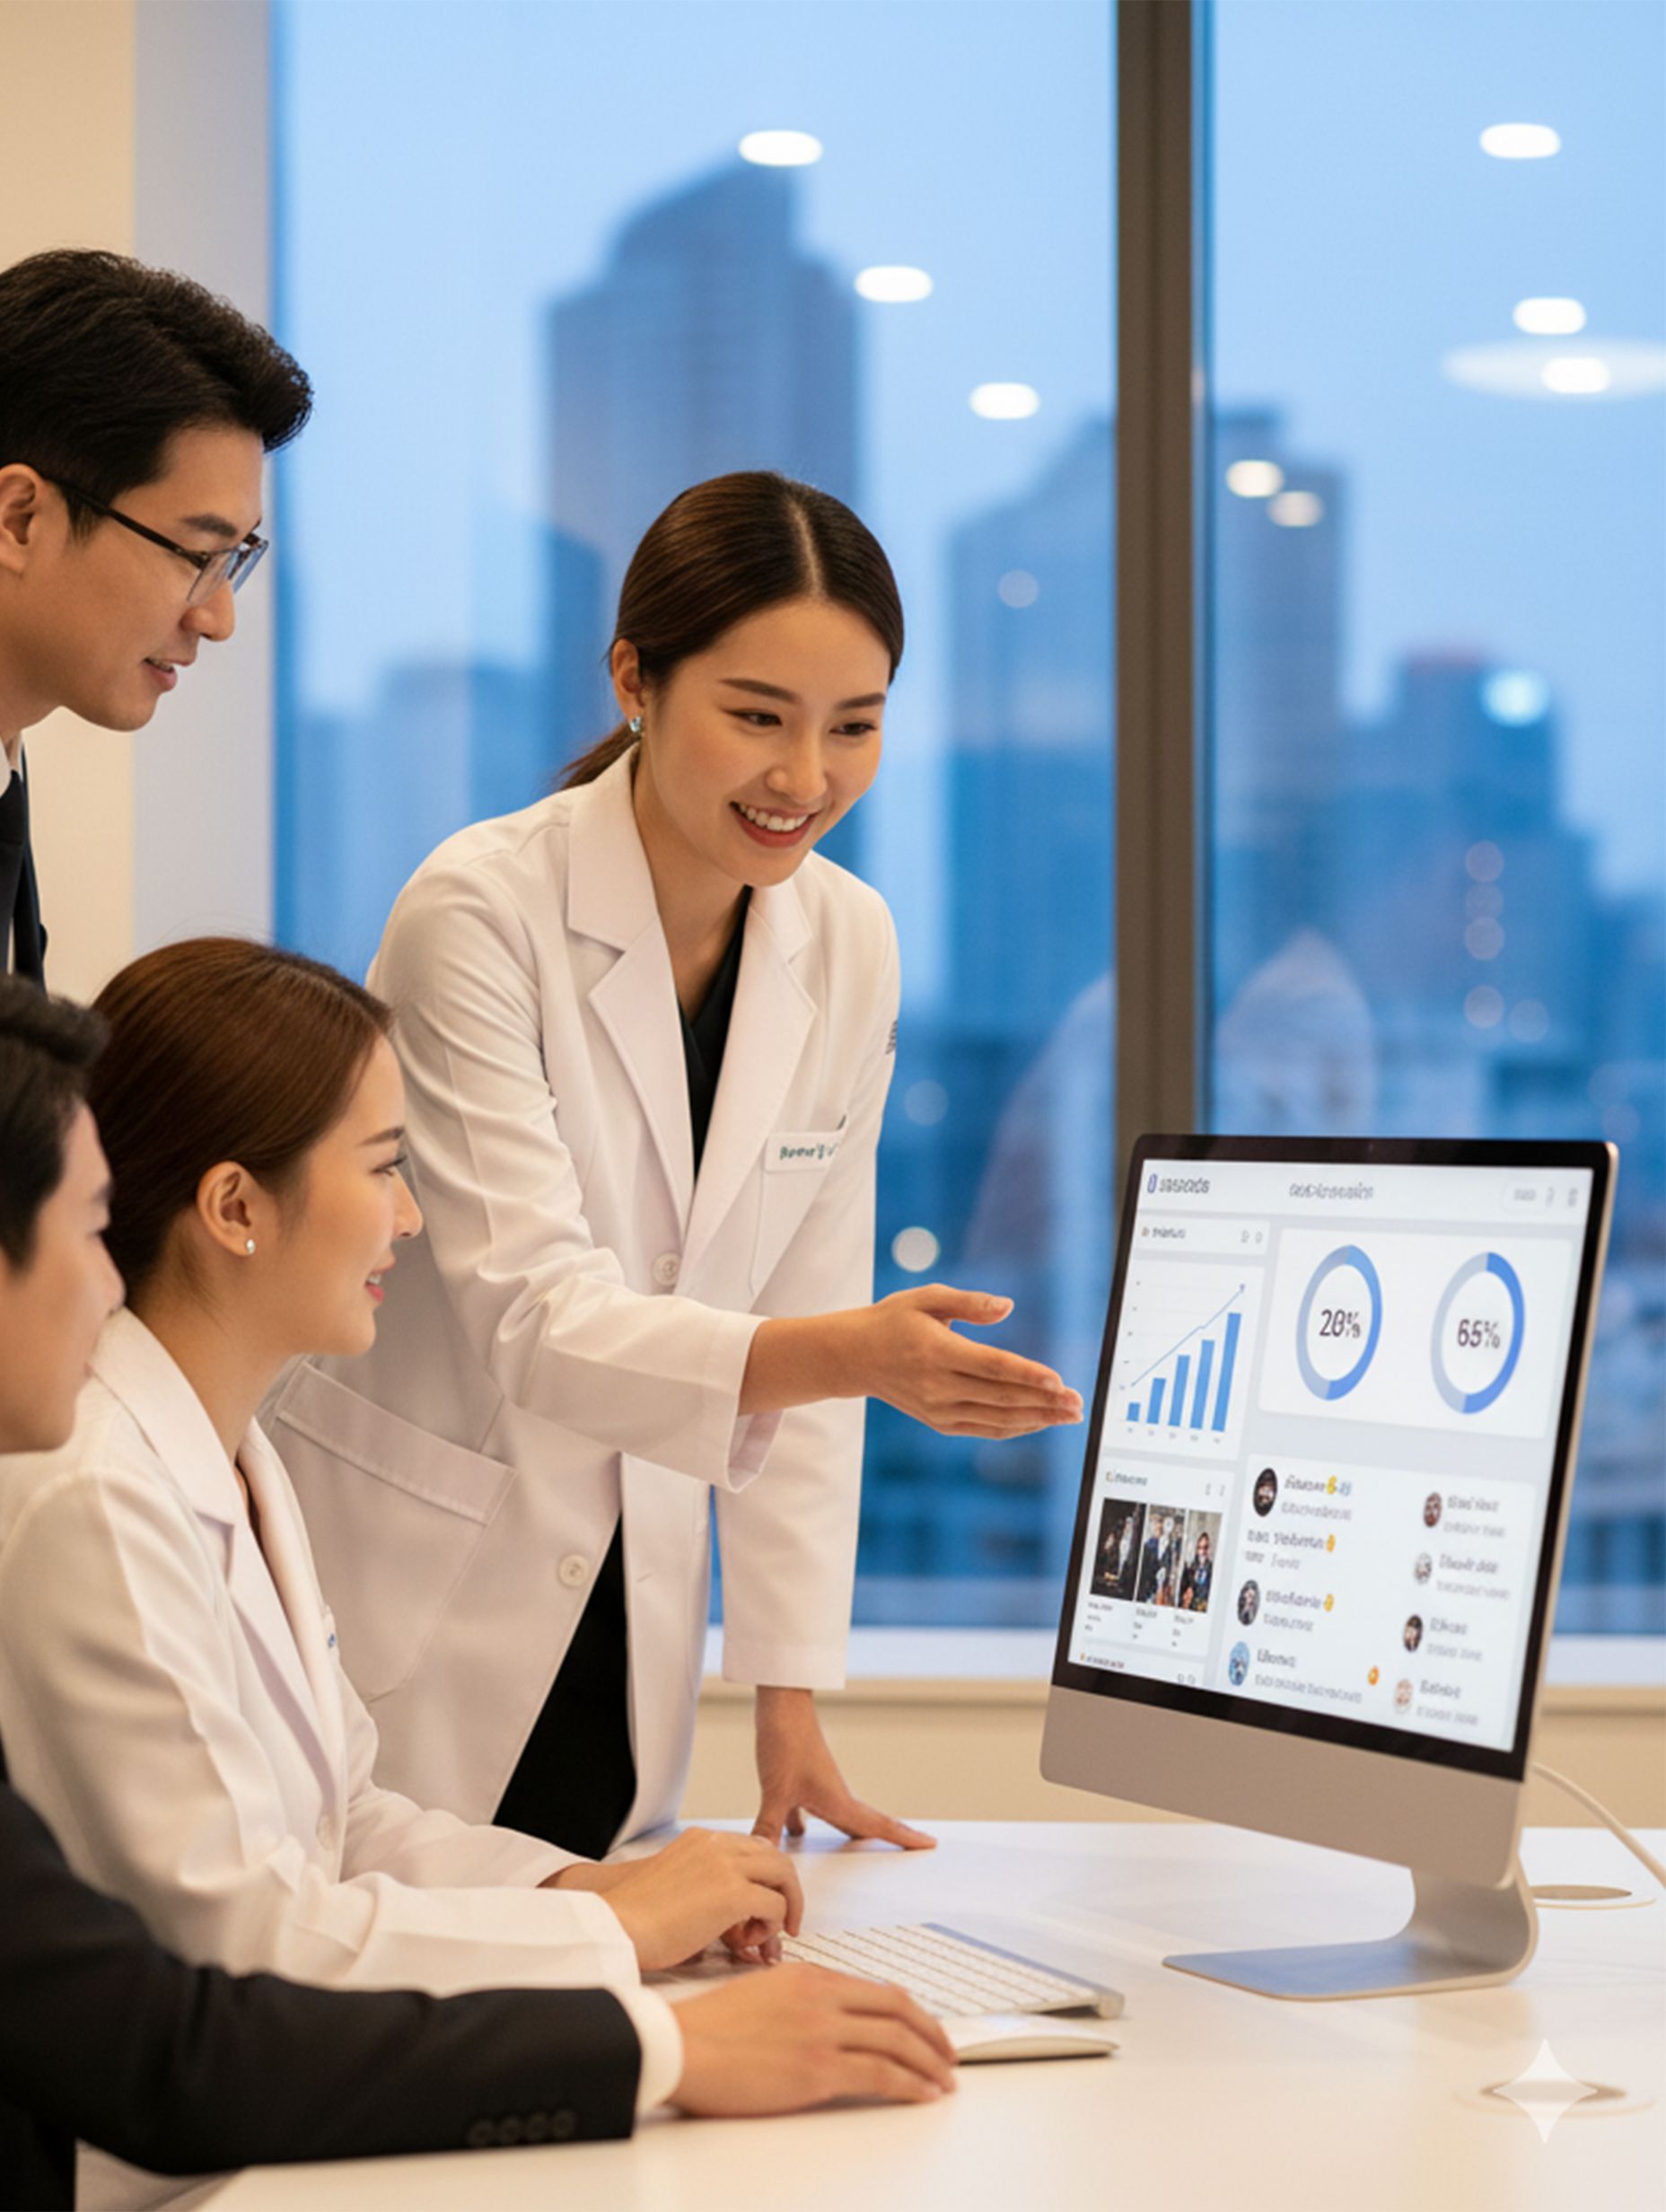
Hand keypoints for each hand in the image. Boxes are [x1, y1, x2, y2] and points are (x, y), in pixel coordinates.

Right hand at [553, 1828, 803, 1968]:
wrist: (616, 1927)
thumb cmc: (636, 1918)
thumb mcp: (676, 1886)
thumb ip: (707, 1888)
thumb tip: (736, 1917)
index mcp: (700, 1840)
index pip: (752, 1847)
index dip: (765, 1877)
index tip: (766, 1902)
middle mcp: (716, 1845)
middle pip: (775, 1857)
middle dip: (786, 1889)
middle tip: (785, 1921)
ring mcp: (726, 1866)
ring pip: (783, 1875)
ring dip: (784, 1906)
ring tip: (769, 1935)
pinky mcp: (733, 1894)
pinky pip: (775, 1905)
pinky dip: (772, 1926)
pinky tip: (748, 1942)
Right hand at [671, 1964, 956, 2114]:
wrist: (682, 2046)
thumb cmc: (710, 2027)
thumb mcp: (763, 1992)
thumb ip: (802, 2000)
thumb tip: (831, 2021)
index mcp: (811, 1976)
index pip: (879, 1991)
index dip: (912, 2012)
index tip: (926, 2028)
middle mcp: (824, 1998)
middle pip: (898, 2012)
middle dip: (932, 2035)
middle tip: (949, 2053)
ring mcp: (823, 2032)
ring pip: (897, 2042)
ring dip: (929, 2063)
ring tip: (945, 2079)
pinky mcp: (818, 2069)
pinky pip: (881, 2075)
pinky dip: (910, 2085)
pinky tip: (923, 2094)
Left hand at [753, 1687, 933, 1850]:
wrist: (780, 1704)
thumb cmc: (786, 1741)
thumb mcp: (776, 1790)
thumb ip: (769, 1827)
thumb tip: (765, 1858)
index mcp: (838, 1801)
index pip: (878, 1826)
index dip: (905, 1837)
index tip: (931, 1843)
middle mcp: (834, 1795)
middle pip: (865, 1825)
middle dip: (886, 1840)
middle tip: (910, 1852)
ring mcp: (817, 1786)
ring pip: (838, 1819)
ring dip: (846, 1836)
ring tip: (854, 1854)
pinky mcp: (798, 1779)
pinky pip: (807, 1811)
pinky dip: (803, 1826)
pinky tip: (794, 1836)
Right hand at [849, 1286, 1082, 1436]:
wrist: (854, 1357)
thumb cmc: (894, 1320)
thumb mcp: (925, 1298)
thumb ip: (969, 1302)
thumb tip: (1008, 1306)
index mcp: (936, 1352)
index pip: (992, 1366)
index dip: (1027, 1374)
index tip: (1059, 1380)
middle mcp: (937, 1386)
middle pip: (1001, 1397)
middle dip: (1044, 1401)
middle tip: (1078, 1403)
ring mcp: (938, 1409)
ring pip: (997, 1419)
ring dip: (1037, 1419)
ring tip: (1069, 1416)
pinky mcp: (938, 1422)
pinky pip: (984, 1429)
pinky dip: (1014, 1427)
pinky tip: (1039, 1421)